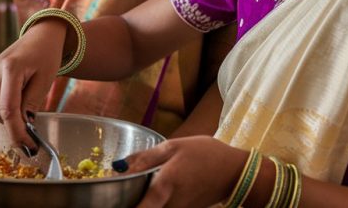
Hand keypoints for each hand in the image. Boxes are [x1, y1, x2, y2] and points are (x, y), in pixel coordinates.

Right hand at [0, 19, 68, 149]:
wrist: (43, 33)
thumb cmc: (48, 53)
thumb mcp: (45, 80)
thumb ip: (32, 104)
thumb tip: (23, 127)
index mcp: (10, 69)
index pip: (7, 110)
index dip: (16, 132)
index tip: (28, 145)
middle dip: (10, 127)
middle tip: (29, 137)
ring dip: (8, 118)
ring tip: (27, 119)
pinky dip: (6, 108)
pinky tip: (21, 108)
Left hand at [118, 136, 248, 207]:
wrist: (235, 172)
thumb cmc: (205, 154)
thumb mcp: (175, 147)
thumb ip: (146, 158)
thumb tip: (119, 166)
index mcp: (166, 184)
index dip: (127, 207)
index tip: (112, 202)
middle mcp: (171, 204)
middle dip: (130, 201)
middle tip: (117, 191)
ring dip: (143, 201)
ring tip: (134, 189)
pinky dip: (155, 202)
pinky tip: (155, 190)